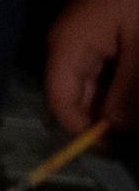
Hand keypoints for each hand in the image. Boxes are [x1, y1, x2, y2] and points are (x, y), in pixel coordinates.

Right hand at [46, 0, 138, 131]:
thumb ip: (128, 91)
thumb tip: (117, 129)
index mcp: (66, 49)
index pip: (60, 104)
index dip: (83, 133)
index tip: (118, 152)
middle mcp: (64, 48)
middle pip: (73, 99)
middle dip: (102, 122)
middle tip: (135, 137)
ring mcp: (79, 42)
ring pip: (89, 89)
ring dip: (113, 105)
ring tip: (136, 114)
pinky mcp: (95, 38)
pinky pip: (100, 75)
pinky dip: (118, 89)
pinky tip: (135, 90)